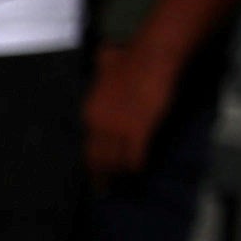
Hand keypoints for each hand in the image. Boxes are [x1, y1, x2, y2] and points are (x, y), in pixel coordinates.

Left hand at [86, 31, 174, 178]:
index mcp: (89, 111)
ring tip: (123, 181)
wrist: (152, 55)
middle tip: (104, 188)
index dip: (92, 159)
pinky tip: (140, 170)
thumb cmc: (134, 55)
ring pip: (115, 160)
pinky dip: (137, 165)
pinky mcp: (139, 130)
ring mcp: (118, 129)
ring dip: (119, 172)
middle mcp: (98, 124)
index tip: (95, 169)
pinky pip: (135, 156)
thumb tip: (104, 51)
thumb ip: (104, 62)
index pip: (87, 145)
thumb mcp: (109, 60)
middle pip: (97, 158)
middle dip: (101, 175)